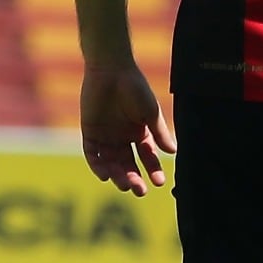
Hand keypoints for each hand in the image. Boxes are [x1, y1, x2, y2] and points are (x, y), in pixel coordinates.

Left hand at [80, 63, 173, 195]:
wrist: (111, 71)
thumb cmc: (135, 89)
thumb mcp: (150, 113)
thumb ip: (159, 133)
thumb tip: (173, 153)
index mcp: (140, 132)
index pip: (147, 156)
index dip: (154, 170)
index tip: (160, 182)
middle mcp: (122, 137)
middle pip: (128, 163)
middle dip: (134, 178)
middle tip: (140, 191)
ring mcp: (105, 136)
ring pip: (110, 162)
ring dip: (117, 175)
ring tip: (125, 185)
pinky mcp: (90, 131)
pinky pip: (92, 153)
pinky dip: (97, 165)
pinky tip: (105, 175)